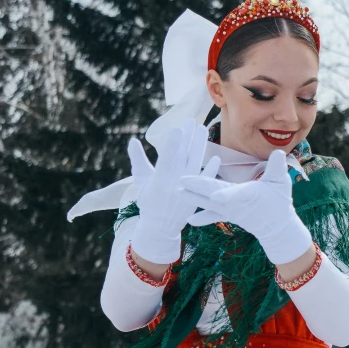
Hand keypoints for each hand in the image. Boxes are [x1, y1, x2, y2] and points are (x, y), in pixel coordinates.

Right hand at [129, 120, 219, 263]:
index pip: (167, 158)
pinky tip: (216, 157)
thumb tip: (132, 141)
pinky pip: (207, 180)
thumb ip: (138, 160)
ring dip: (200, 146)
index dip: (172, 143)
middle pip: (183, 156)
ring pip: (196, 163)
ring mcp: (188, 190)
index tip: (177, 128)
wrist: (160, 227)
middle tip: (191, 120)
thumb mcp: (140, 181)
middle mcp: (175, 184)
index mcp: (159, 180)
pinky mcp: (197, 196)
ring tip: (202, 129)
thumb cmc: (148, 200)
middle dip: (188, 138)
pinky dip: (211, 169)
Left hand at [179, 150, 311, 264]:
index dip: (225, 195)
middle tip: (182, 181)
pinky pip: (213, 216)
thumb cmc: (280, 202)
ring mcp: (230, 211)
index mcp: (250, 195)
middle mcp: (236, 204)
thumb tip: (278, 153)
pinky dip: (202, 218)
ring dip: (192, 197)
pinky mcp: (228, 215)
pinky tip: (189, 220)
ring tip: (177, 191)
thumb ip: (277, 168)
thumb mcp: (281, 182)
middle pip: (215, 195)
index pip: (236, 194)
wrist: (277, 227)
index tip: (214, 196)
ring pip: (209, 203)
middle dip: (198, 188)